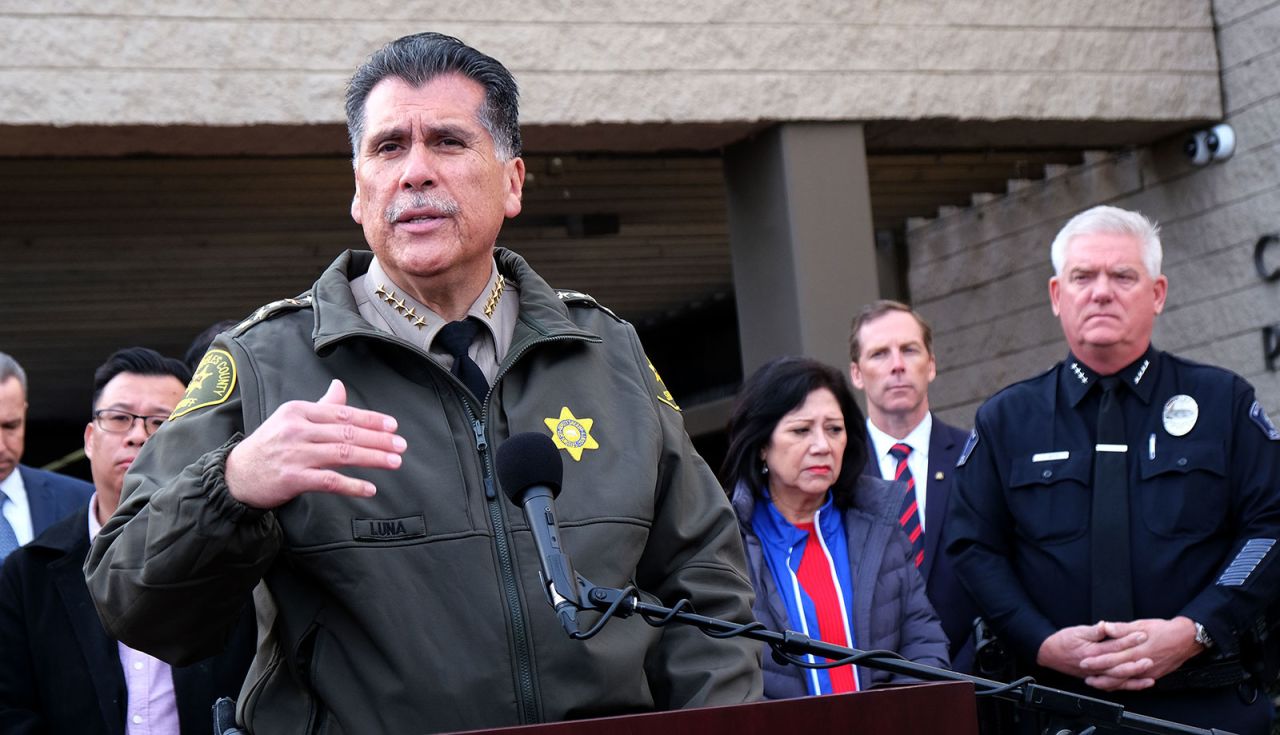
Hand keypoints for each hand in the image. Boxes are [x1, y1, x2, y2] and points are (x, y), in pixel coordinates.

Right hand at [225, 380, 405, 508]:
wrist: (236, 475)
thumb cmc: (269, 445)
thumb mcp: (291, 419)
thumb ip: (320, 406)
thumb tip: (340, 386)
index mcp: (298, 411)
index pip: (342, 413)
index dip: (371, 419)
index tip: (393, 425)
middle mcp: (297, 430)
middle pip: (346, 432)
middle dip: (378, 438)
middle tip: (402, 444)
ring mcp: (294, 454)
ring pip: (342, 454)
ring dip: (373, 458)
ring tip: (395, 462)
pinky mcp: (292, 478)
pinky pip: (329, 481)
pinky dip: (352, 485)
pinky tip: (370, 488)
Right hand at [1036, 622, 1147, 679]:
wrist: (1049, 654)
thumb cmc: (1062, 642)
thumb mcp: (1076, 631)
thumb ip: (1093, 631)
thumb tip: (1105, 626)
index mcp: (1091, 652)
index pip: (1114, 646)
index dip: (1129, 640)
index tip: (1142, 635)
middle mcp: (1095, 666)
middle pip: (1118, 665)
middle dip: (1136, 661)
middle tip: (1151, 657)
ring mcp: (1096, 675)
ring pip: (1118, 679)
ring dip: (1134, 677)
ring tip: (1149, 673)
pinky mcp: (1097, 679)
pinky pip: (1114, 685)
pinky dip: (1128, 685)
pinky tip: (1139, 683)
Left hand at [1078, 617, 1201, 690]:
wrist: (1185, 639)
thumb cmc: (1164, 630)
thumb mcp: (1141, 625)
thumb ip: (1121, 628)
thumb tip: (1105, 627)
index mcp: (1136, 650)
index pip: (1112, 657)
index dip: (1096, 661)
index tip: (1084, 661)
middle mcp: (1141, 664)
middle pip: (1116, 673)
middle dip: (1099, 676)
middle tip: (1085, 676)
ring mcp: (1147, 672)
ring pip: (1125, 681)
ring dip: (1109, 683)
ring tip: (1096, 683)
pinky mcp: (1153, 675)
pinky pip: (1134, 683)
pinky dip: (1123, 685)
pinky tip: (1114, 685)